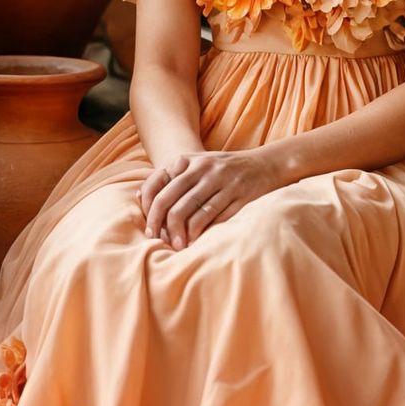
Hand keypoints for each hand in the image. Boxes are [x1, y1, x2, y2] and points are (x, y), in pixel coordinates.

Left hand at [137, 147, 283, 248]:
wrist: (264, 164)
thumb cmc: (222, 169)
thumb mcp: (197, 164)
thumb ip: (171, 177)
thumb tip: (140, 198)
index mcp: (189, 160)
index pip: (158, 183)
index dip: (149, 207)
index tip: (148, 227)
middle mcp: (204, 168)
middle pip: (171, 199)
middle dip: (160, 224)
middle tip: (158, 240)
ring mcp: (223, 181)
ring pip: (191, 210)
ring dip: (180, 232)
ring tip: (177, 245)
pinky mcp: (238, 195)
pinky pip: (214, 216)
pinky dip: (201, 231)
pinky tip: (196, 241)